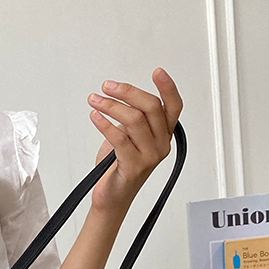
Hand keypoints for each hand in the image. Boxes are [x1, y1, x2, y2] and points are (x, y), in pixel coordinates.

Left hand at [87, 68, 182, 214]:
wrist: (112, 196)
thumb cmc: (119, 165)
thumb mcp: (131, 136)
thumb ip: (134, 117)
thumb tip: (122, 94)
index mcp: (164, 134)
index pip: (174, 107)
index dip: (168, 88)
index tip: (157, 72)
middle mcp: (160, 145)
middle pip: (151, 107)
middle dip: (127, 92)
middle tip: (107, 86)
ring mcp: (149, 157)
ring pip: (134, 119)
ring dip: (111, 106)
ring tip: (95, 100)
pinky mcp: (133, 166)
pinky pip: (119, 138)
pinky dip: (105, 124)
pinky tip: (95, 116)